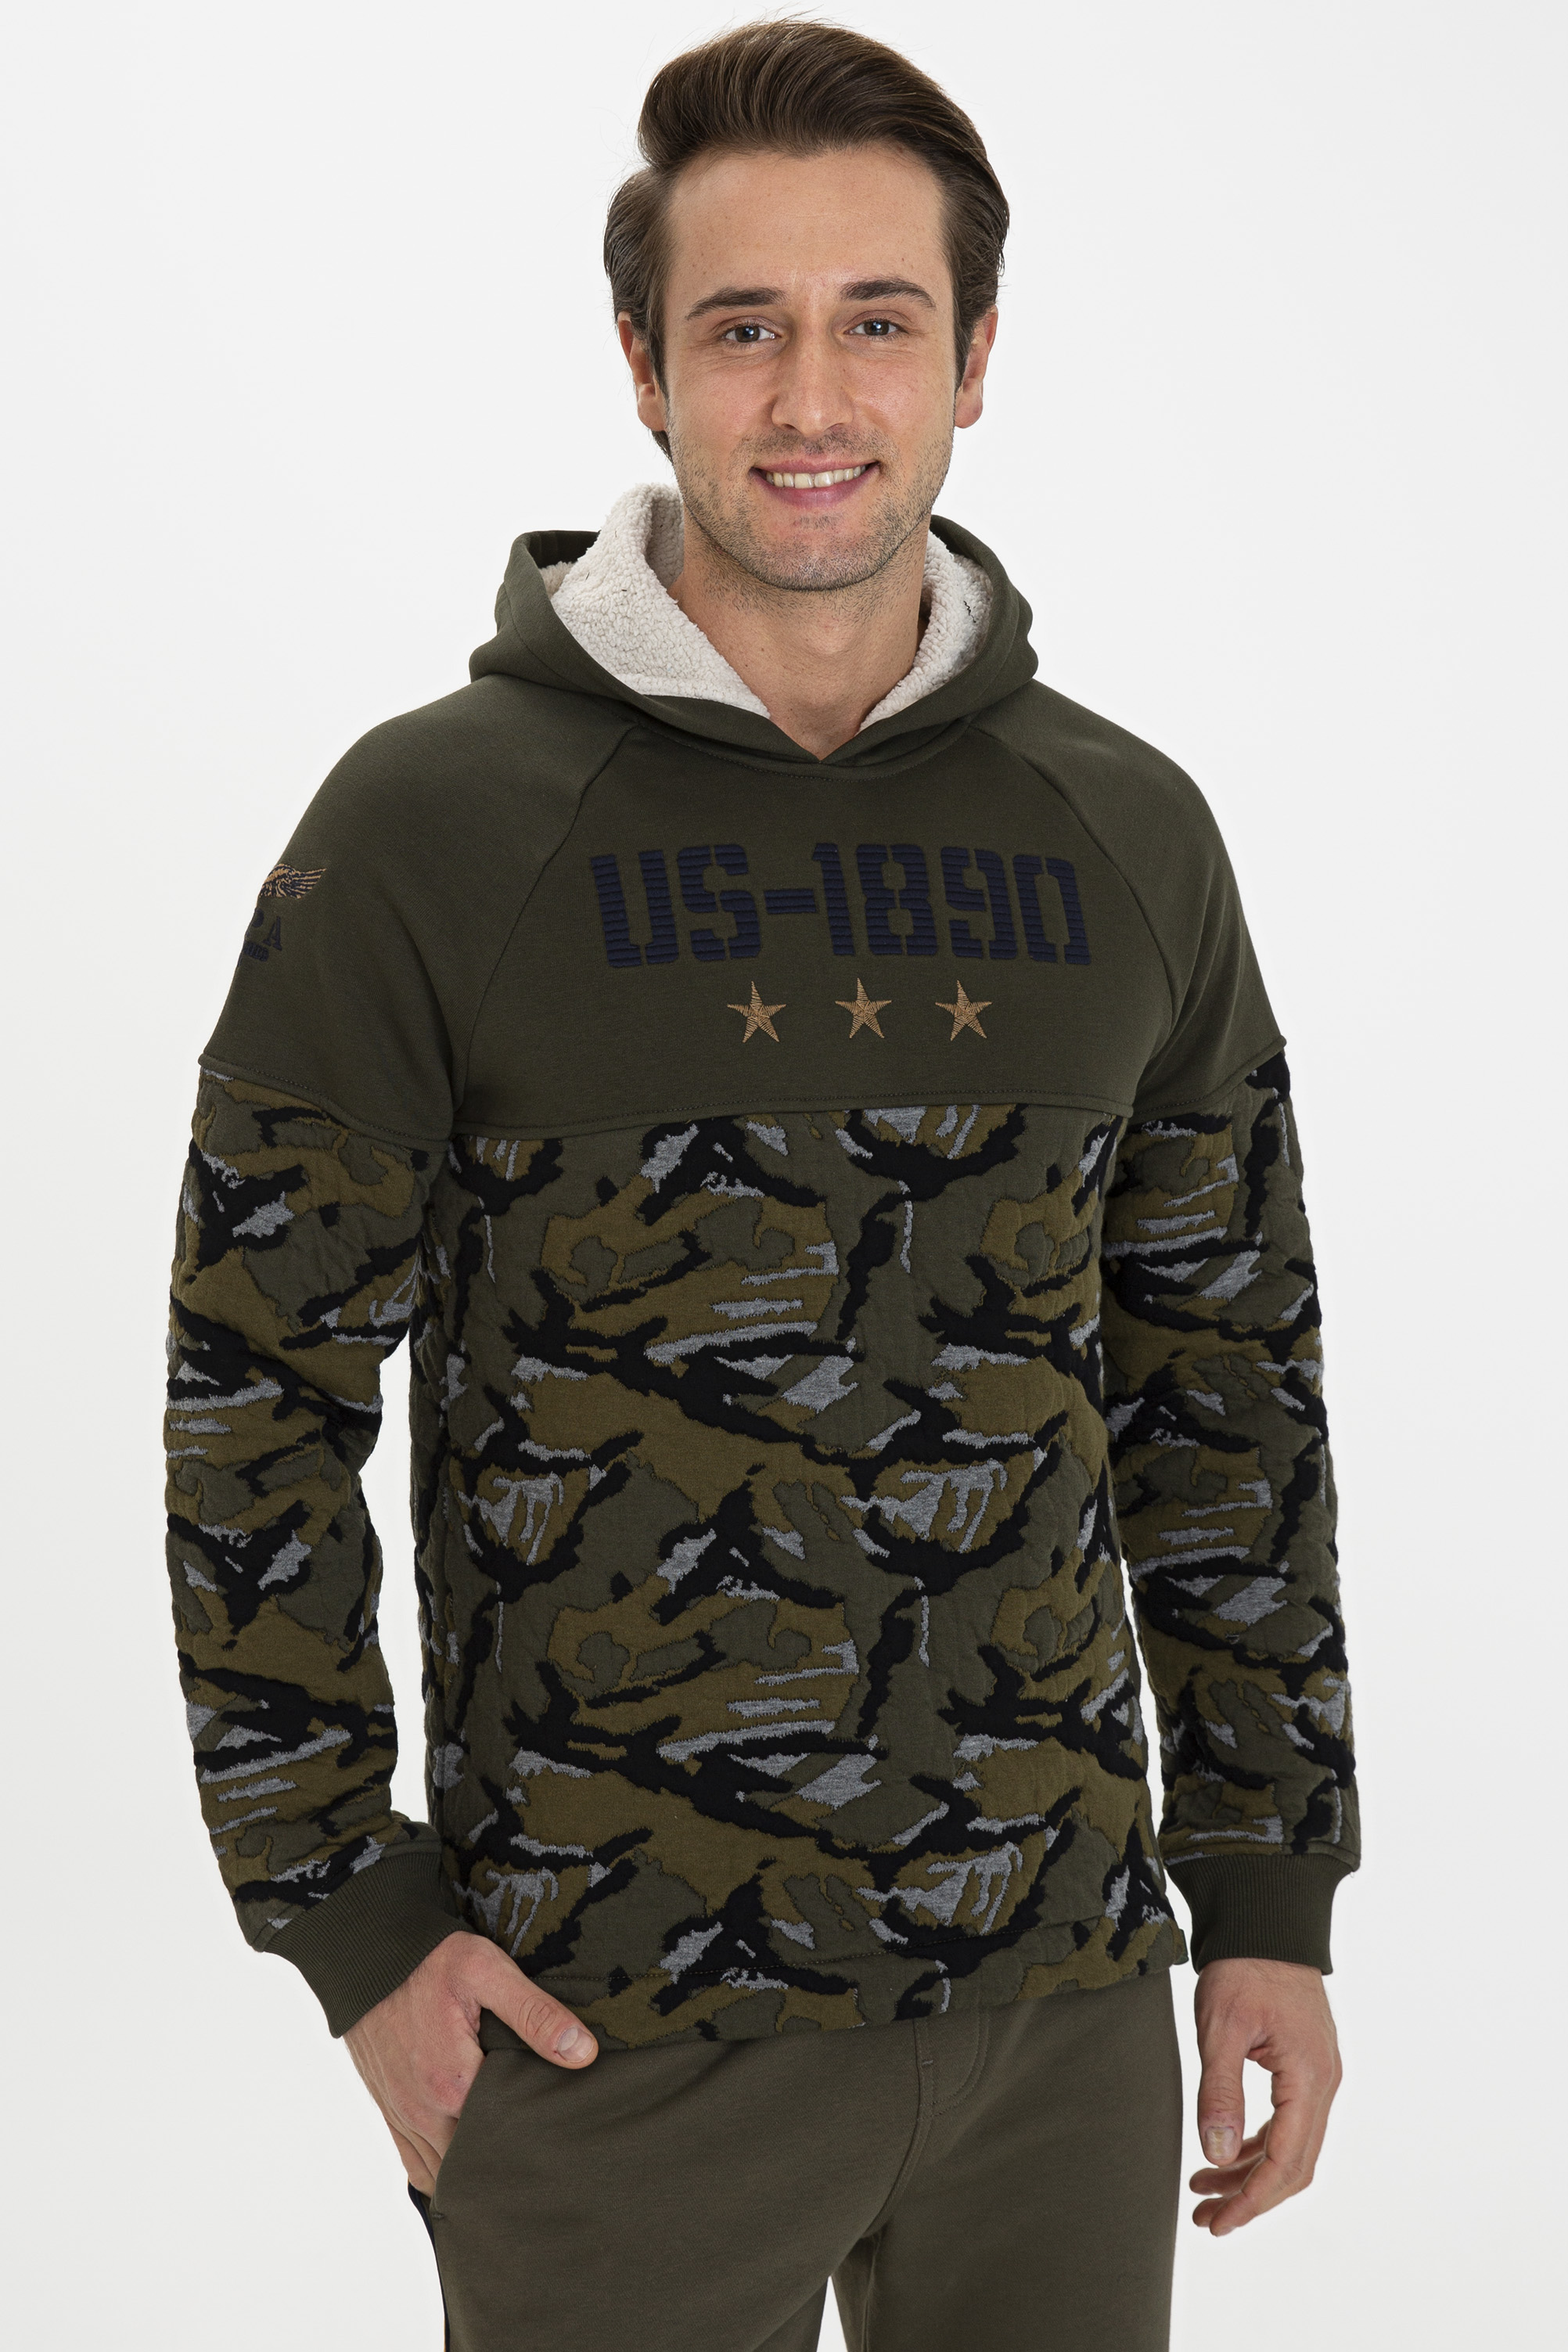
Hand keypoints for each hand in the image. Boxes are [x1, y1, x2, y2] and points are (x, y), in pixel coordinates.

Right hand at [342, 1931, 597, 2191]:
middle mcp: (425, 2112)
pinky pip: (415, 2166)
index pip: (508, 2135)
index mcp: (455, 2084)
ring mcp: (404, 2116)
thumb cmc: (430, 1961)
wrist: (367, 1957)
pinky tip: (468, 2170)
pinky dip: (441, 2175)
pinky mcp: (390, 2111)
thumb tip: (584, 2054)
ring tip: (514, 2165)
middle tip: (546, 2156)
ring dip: (475, 2173)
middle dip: (509, 2162)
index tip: (564, 2135)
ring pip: (445, 2173)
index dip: (537, 2136)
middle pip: (476, 2162)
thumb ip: (535, 2014)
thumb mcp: (487, 1972)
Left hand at [1189, 1957, 1340, 2234]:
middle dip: (1251, 2197)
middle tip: (1206, 2220)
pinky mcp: (1305, 2066)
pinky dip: (1258, 2145)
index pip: (1285, 2161)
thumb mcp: (1221, 2028)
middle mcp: (1324, 2083)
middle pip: (1294, 2165)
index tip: (1218, 2223)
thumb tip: (1218, 2155)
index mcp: (1309, 2077)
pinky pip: (1288, 2122)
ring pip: (1292, 2147)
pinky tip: (1225, 2155)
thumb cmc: (1243, 1967)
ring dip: (1251, 2174)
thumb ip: (1221, 2092)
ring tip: (1204, 2192)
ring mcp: (1319, 2075)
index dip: (1251, 2199)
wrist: (1265, 1920)